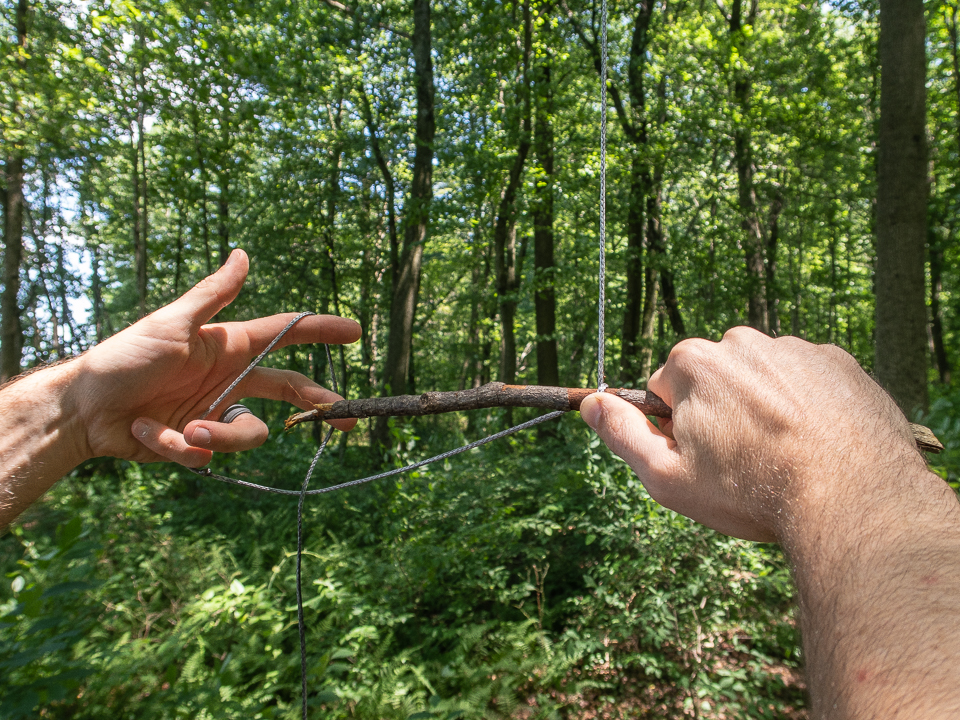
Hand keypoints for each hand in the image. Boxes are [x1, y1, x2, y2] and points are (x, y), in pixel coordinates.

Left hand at [73, 249, 360, 467]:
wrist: (84, 409)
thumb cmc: (123, 358)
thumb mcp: (170, 323)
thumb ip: (213, 294)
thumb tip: (243, 254)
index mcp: (228, 348)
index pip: (285, 337)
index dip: (321, 332)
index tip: (355, 330)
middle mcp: (229, 381)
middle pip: (288, 391)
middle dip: (317, 405)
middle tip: (343, 420)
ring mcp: (215, 414)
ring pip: (248, 434)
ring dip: (217, 435)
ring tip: (184, 431)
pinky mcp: (196, 445)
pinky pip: (207, 456)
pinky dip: (176, 446)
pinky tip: (147, 432)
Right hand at [580, 327, 923, 541]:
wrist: (853, 500)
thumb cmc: (751, 492)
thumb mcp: (667, 477)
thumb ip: (621, 434)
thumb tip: (590, 402)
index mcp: (693, 363)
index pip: (666, 390)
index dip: (678, 429)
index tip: (704, 458)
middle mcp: (742, 342)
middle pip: (714, 380)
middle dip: (721, 413)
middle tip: (745, 462)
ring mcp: (794, 348)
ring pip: (761, 380)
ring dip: (764, 409)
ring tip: (786, 457)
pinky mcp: (837, 362)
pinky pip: (806, 380)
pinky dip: (806, 406)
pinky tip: (817, 444)